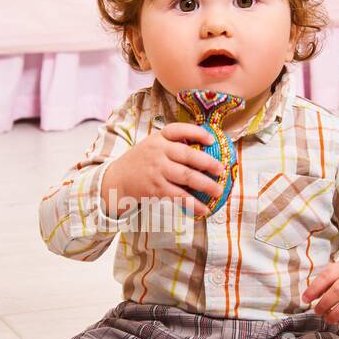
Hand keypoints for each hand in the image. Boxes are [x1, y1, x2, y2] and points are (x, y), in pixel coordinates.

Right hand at [100, 122, 226, 219]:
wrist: (117, 180)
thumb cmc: (141, 162)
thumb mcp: (152, 145)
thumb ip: (172, 144)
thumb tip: (204, 147)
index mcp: (158, 138)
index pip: (178, 130)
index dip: (197, 132)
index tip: (212, 140)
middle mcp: (158, 152)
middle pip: (187, 155)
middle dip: (207, 162)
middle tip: (221, 170)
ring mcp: (157, 171)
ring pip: (186, 176)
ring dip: (205, 184)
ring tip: (218, 190)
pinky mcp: (155, 189)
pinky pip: (178, 196)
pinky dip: (192, 203)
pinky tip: (203, 209)